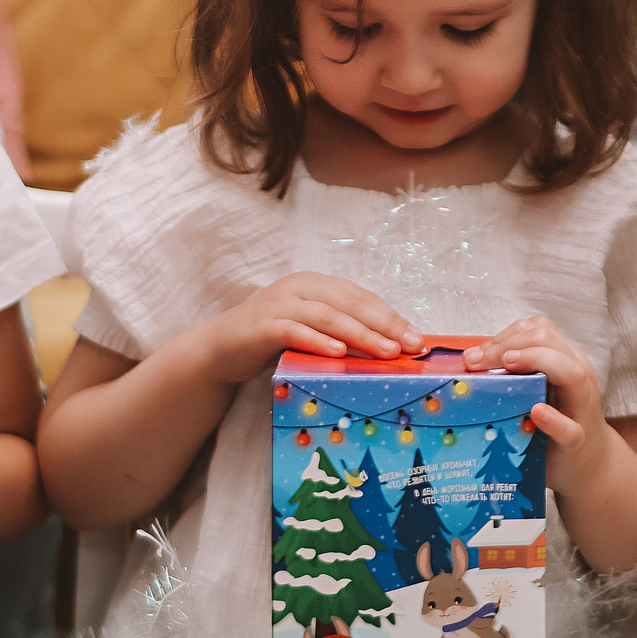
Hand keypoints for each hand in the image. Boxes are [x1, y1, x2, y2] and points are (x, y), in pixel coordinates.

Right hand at [192, 272, 421, 385]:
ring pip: (327, 316)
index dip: (391, 316)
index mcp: (315, 284)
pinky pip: (294, 331)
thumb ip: (340, 332)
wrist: (220, 348)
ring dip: (360, 334)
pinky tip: (338, 353)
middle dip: (384, 324)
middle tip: (409, 345)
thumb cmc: (271, 341)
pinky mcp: (262, 325)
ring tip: (385, 352)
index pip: (361, 297)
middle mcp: (299, 288)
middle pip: (349, 303)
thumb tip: (387, 350)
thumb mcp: (310, 331)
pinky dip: (318, 341)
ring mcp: (279, 304)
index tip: (417, 337)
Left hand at [464, 315, 608, 498]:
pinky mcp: (578, 441)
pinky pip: (570, 428)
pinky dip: (554, 419)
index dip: (504, 335)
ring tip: (508, 363)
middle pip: (549, 341)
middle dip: (508, 345)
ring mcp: (581, 407)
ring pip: (571, 372)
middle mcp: (578, 375)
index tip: (473, 354)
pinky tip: (537, 412)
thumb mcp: (535, 389)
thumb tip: (469, 359)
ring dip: (536, 361)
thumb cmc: (553, 421)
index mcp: (565, 359)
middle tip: (476, 362)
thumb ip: (514, 372)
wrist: (586, 463)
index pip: (538, 330)